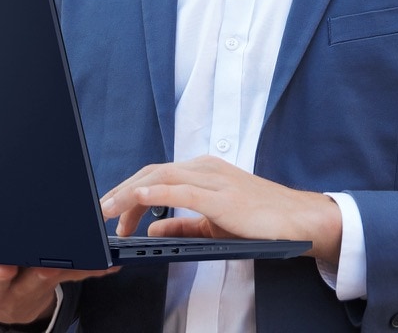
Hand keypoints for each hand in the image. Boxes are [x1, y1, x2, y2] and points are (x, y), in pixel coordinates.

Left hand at [99, 155, 340, 261]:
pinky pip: (184, 191)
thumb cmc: (260, 220)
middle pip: (151, 173)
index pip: (155, 176)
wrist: (297, 219)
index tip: (110, 212)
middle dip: (121, 191)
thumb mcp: (212, 223)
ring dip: (130, 193)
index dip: (128, 192)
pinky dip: (158, 193)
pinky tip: (140, 198)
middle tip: (99, 212)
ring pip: (161, 178)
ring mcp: (213, 179)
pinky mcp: (222, 196)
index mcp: (201, 171)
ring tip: (108, 209)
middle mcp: (204, 169)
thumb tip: (151, 228)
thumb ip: (181, 224)